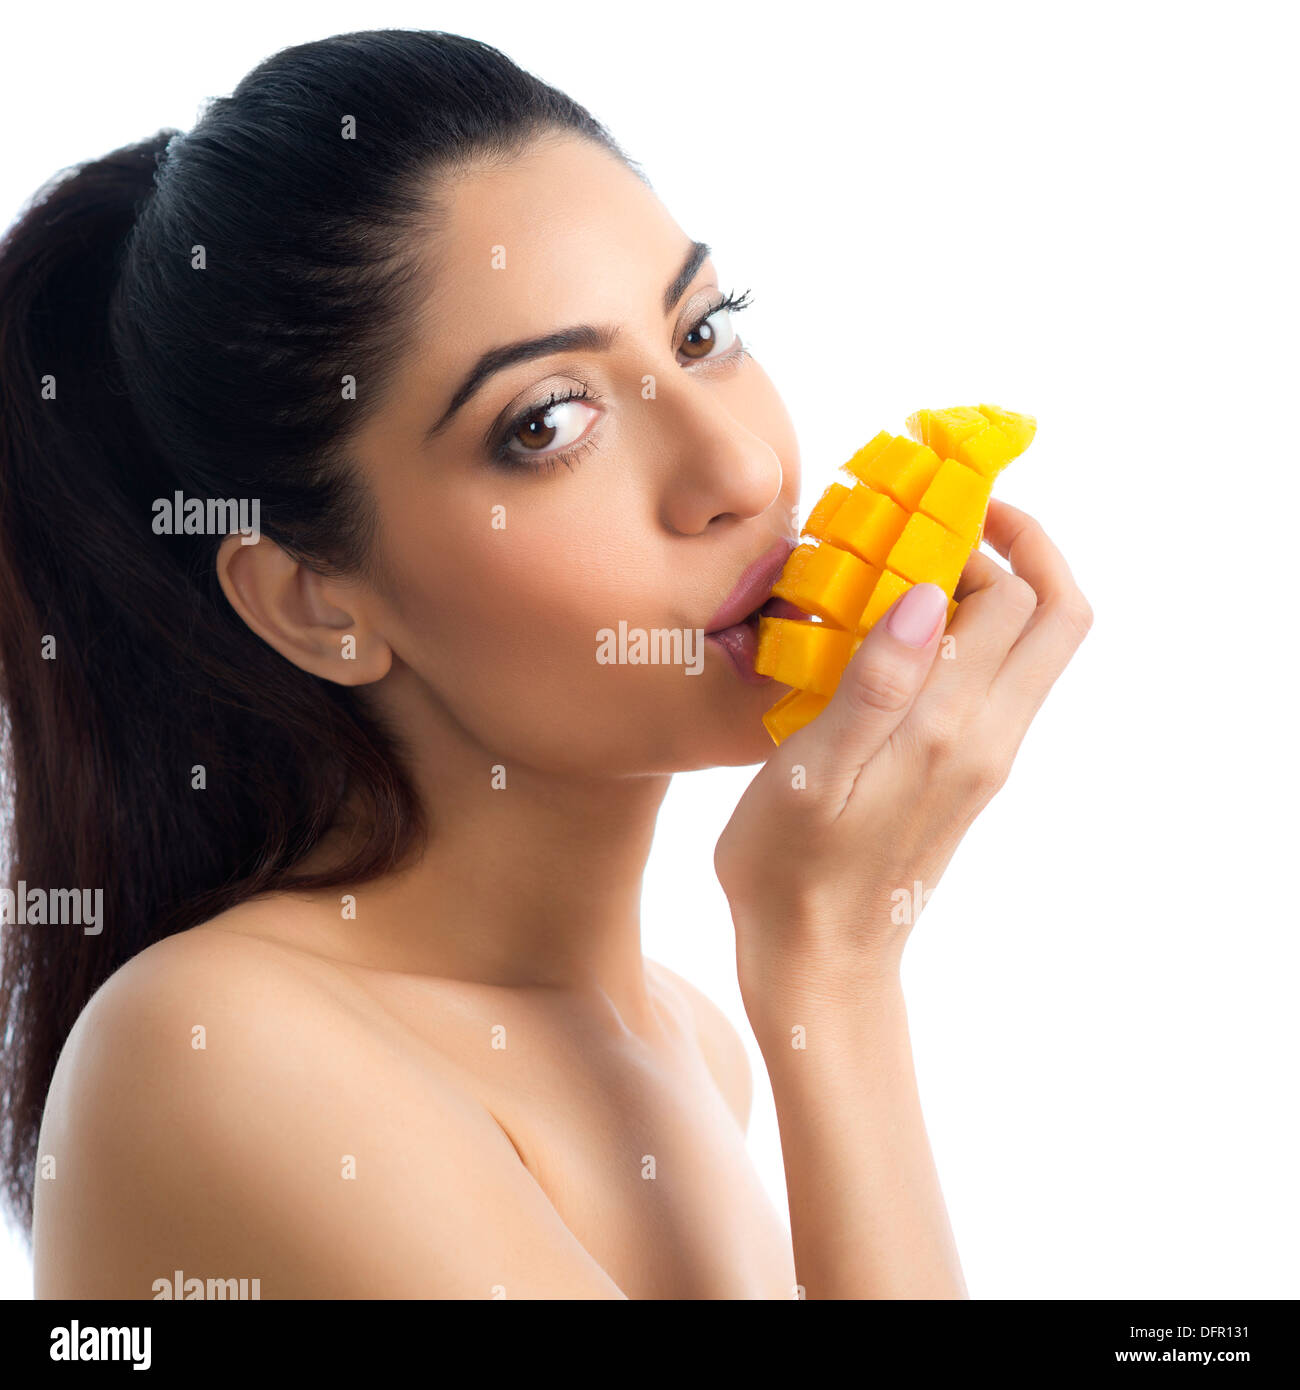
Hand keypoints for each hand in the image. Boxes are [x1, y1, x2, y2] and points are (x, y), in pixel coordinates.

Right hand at [715, 499, 1092, 1010]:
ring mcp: (986, 758)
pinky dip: (972, 637)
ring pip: (1034, 650)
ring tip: (911, 569)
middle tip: (942, 525)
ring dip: (994, 592)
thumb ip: (875, 684)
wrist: (822, 963)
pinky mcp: (969, 774)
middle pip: (1057, 618)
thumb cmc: (793, 872)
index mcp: (951, 729)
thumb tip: (925, 595)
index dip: (986, 539)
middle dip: (1018, 550)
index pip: (1018, 599)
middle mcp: (988, 738)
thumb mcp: (813, 774)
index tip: (925, 514)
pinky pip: (999, 683)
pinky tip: (898, 637)